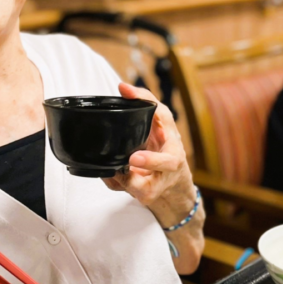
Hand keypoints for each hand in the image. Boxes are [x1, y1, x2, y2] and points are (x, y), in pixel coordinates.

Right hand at [104, 84, 196, 225]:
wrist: (171, 180)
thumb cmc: (158, 184)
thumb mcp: (145, 193)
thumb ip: (128, 184)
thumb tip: (109, 172)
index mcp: (172, 165)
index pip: (166, 161)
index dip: (150, 159)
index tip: (133, 159)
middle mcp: (172, 144)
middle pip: (167, 122)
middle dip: (151, 110)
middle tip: (128, 102)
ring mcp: (166, 132)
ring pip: (159, 110)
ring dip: (143, 98)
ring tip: (126, 90)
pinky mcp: (159, 125)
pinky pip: (152, 107)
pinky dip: (139, 97)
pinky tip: (126, 90)